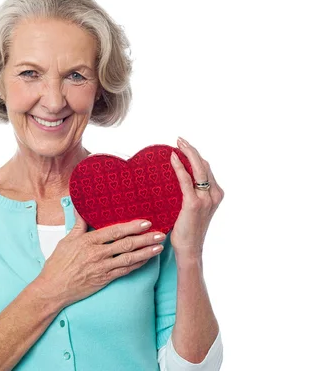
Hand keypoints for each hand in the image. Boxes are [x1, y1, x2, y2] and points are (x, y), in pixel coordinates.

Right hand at [33, 210, 164, 308]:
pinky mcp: (105, 279)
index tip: (145, 222)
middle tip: (160, 233)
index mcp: (88, 242)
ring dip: (146, 252)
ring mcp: (102, 268)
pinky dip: (137, 265)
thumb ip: (78, 225)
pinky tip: (147, 260)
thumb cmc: (58, 264)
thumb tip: (80, 209)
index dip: (131, 227)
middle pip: (126, 244)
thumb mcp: (66, 241)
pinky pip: (125, 271)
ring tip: (159, 246)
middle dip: (145, 239)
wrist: (53, 288)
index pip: (114, 232)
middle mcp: (97, 254)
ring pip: (129, 258)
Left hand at [169, 137, 224, 257]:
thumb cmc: (187, 230)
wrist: (189, 249)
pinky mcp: (194, 204)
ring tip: (177, 144)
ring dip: (187, 153)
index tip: (184, 146)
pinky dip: (179, 167)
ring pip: (198, 169)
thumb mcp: (193, 208)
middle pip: (204, 165)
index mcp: (216, 195)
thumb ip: (191, 193)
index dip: (196, 156)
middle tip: (180, 139)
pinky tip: (172, 158)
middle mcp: (214, 195)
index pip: (206, 169)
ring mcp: (206, 199)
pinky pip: (186, 180)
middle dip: (192, 149)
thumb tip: (179, 180)